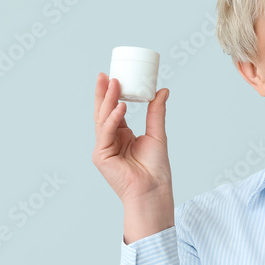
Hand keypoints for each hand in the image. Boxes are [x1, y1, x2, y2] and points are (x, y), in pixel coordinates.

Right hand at [92, 72, 172, 202]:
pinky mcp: (101, 156)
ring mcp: (103, 148)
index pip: (114, 111)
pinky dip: (112, 119)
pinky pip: (105, 133)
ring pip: (103, 119)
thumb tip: (162, 91)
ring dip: (108, 100)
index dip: (112, 94)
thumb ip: (156, 112)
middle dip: (104, 93)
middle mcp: (110, 140)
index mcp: (122, 136)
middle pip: (104, 112)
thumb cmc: (156, 169)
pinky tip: (120, 107)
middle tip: (105, 74)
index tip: (113, 76)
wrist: (154, 191)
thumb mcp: (157, 134)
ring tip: (114, 83)